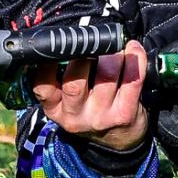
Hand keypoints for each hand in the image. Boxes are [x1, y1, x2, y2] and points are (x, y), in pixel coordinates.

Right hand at [30, 40, 148, 150]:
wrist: (118, 139)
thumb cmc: (91, 107)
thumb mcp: (67, 100)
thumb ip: (62, 75)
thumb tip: (67, 38)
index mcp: (55, 108)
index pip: (42, 87)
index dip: (47, 65)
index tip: (57, 44)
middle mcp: (75, 115)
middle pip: (75, 82)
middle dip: (85, 56)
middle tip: (93, 41)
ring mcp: (101, 117)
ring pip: (106, 77)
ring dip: (113, 54)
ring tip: (116, 45)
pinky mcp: (124, 115)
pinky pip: (132, 81)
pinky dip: (135, 59)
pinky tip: (133, 48)